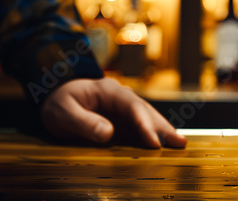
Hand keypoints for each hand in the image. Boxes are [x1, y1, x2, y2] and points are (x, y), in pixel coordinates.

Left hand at [40, 78, 186, 147]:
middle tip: (180, 142)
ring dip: (163, 131)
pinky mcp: (123, 121)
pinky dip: (153, 136)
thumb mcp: (63, 110)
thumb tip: (108, 134)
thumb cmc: (59, 101)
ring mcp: (124, 110)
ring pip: (148, 119)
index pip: (132, 107)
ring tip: (180, 144)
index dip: (145, 125)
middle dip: (163, 127)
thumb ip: (83, 121)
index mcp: (110, 92)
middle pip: (147, 112)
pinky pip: (140, 128)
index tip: (154, 142)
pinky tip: (164, 146)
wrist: (57, 95)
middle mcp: (123, 99)